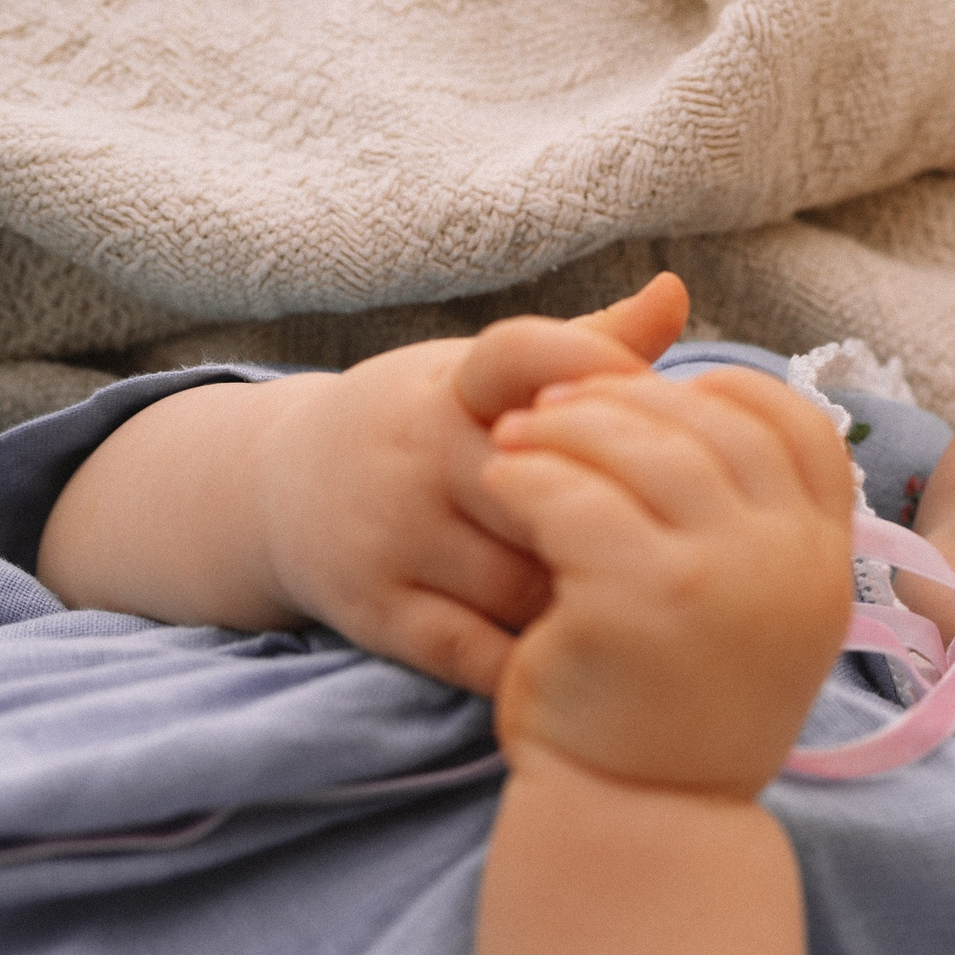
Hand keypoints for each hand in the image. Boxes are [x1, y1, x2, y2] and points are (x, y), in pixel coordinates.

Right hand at [250, 275, 691, 693]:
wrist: (279, 488)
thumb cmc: (429, 426)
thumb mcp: (486, 376)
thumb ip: (585, 343)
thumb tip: (675, 291)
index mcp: (454, 386)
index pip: (517, 352)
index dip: (589, 364)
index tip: (643, 391)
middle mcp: (418, 455)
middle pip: (547, 488)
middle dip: (613, 511)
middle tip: (674, 532)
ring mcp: (392, 536)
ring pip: (522, 582)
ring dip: (582, 595)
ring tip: (635, 599)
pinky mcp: (377, 613)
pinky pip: (476, 653)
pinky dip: (533, 663)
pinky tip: (581, 655)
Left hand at [475, 367, 857, 798]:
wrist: (643, 818)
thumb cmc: (681, 708)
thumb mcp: (752, 612)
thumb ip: (753, 525)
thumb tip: (713, 409)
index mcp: (825, 559)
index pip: (802, 428)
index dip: (730, 391)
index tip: (659, 392)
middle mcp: (788, 562)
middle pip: (714, 424)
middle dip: (628, 398)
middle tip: (554, 403)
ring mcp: (718, 578)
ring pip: (641, 447)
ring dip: (568, 428)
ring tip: (516, 438)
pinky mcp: (636, 601)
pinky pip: (571, 498)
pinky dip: (530, 476)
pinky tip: (503, 483)